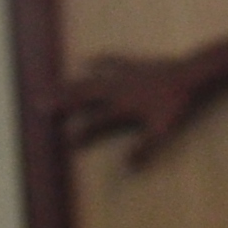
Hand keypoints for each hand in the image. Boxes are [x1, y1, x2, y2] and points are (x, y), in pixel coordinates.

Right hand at [59, 52, 208, 166]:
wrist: (188, 75)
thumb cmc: (174, 104)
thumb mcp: (161, 131)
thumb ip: (144, 148)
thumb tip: (128, 167)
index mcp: (121, 108)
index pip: (94, 124)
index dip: (80, 134)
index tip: (64, 141)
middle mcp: (115, 91)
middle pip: (82, 98)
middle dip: (61, 102)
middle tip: (40, 105)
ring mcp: (121, 76)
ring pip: (89, 81)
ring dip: (70, 85)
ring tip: (50, 86)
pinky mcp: (130, 64)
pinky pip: (110, 62)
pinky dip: (98, 61)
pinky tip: (86, 60)